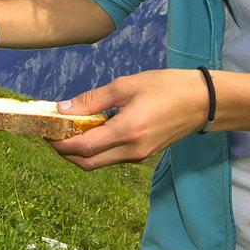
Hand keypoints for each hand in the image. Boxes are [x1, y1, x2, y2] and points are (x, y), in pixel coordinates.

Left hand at [49, 69, 209, 169]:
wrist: (204, 102)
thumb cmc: (167, 87)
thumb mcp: (127, 86)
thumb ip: (93, 99)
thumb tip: (63, 108)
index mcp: (126, 132)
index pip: (82, 147)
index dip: (59, 143)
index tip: (45, 131)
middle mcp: (131, 151)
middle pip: (86, 163)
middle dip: (64, 153)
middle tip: (52, 134)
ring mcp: (138, 156)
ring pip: (98, 163)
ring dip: (79, 152)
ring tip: (68, 131)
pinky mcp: (143, 155)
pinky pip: (111, 158)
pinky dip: (95, 149)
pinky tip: (91, 131)